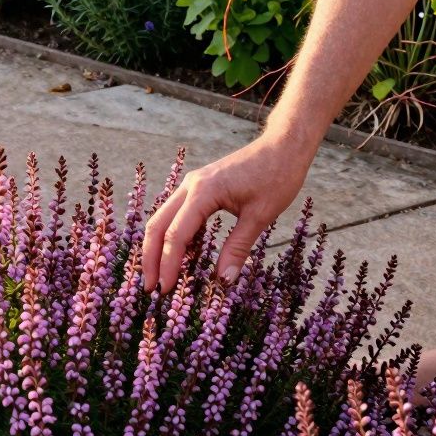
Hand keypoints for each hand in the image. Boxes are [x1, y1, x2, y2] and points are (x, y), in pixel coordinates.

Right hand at [141, 135, 313, 292]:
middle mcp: (190, 186)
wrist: (284, 146)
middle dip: (150, 259)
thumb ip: (238, 248)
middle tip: (151, 288)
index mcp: (203, 192)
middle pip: (157, 225)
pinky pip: (179, 214)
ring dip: (159, 247)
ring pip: (163, 219)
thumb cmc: (276, 176)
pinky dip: (176, 236)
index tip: (166, 290)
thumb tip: (224, 281)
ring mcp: (192, 185)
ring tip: (161, 275)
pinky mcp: (199, 187)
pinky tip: (183, 256)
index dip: (168, 265)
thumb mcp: (260, 216)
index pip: (175, 235)